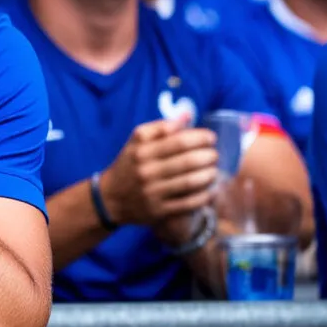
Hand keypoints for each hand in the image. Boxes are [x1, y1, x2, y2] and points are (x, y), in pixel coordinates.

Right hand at [98, 117, 218, 229]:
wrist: (110, 198)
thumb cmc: (129, 165)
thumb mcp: (136, 142)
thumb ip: (160, 127)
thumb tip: (187, 116)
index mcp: (142, 152)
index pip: (178, 142)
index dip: (200, 138)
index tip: (211, 138)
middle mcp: (147, 172)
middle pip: (188, 162)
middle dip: (208, 156)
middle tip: (215, 155)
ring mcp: (153, 193)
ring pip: (191, 183)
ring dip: (209, 175)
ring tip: (214, 170)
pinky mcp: (159, 211)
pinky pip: (189, 203)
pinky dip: (204, 195)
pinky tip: (210, 189)